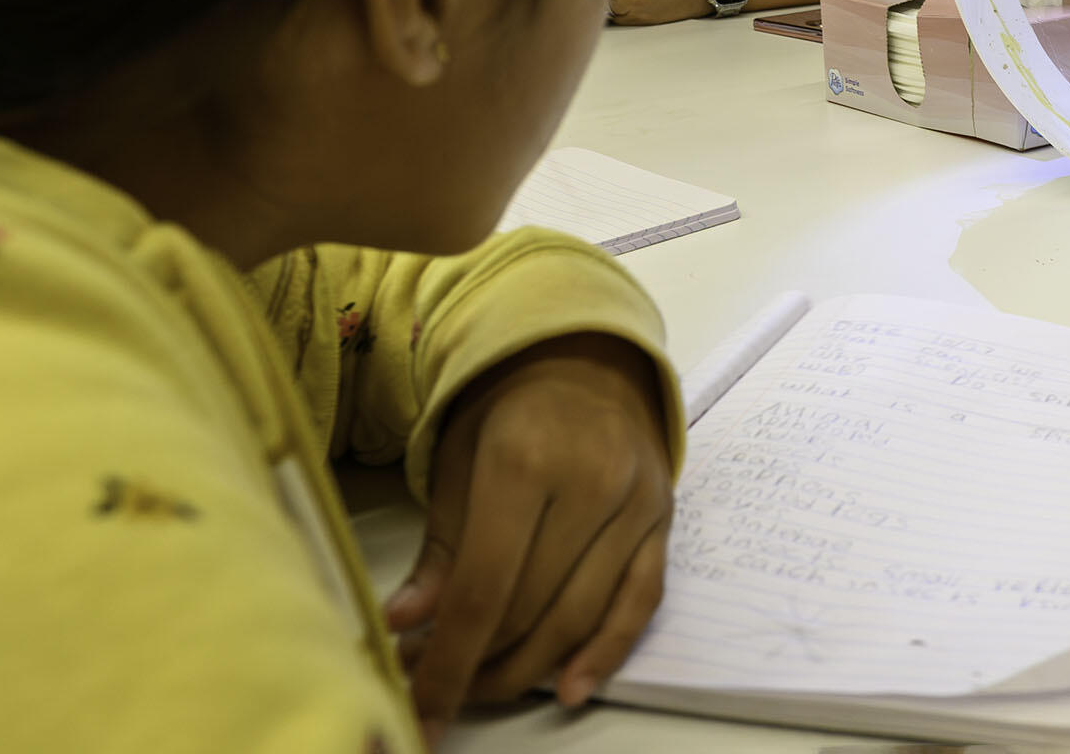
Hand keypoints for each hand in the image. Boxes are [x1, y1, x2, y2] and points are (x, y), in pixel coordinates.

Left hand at [386, 334, 673, 742]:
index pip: (484, 588)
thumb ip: (440, 551)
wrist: (586, 359)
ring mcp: (637, 504)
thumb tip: (406, 627)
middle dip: (477, 665)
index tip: (418, 710)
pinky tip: (570, 689)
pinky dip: (606, 652)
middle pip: (531, 609)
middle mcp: (592, 482)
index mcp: (525, 460)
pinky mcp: (663, 521)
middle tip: (435, 686)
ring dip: (528, 669)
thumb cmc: (509, 410)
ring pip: (582, 616)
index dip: (447, 661)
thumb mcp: (457, 462)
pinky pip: (640, 602)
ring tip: (482, 689)